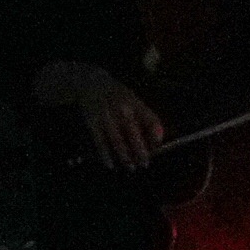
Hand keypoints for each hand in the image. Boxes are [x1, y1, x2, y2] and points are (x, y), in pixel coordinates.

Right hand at [34, 60, 166, 171]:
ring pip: (118, 141)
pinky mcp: (93, 122)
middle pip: (134, 135)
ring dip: (125, 157)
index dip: (156, 137)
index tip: (157, 148)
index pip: (152, 122)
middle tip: (145, 164)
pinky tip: (110, 164)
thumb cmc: (118, 96)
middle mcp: (122, 110)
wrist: (91, 82)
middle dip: (141, 152)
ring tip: (131, 167)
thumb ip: (146, 118)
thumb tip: (157, 141)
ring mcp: (107, 117)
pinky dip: (105, 155)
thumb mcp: (135, 100)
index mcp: (136, 104)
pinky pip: (100, 142)